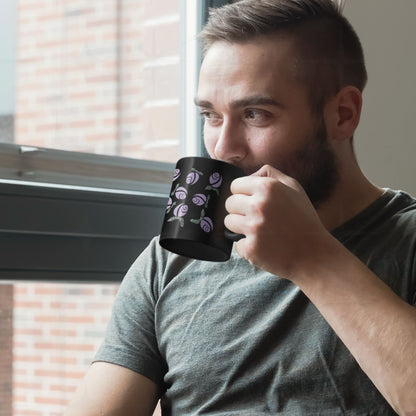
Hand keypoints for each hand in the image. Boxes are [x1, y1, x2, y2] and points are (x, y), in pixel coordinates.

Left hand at [225, 165, 331, 280]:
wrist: (315, 254)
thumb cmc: (304, 220)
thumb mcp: (294, 188)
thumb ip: (270, 174)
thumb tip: (248, 175)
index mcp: (268, 187)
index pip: (235, 185)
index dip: (242, 194)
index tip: (252, 202)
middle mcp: (259, 205)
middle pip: (229, 203)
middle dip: (240, 211)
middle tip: (258, 219)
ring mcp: (253, 228)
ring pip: (228, 222)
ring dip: (240, 228)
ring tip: (260, 232)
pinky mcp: (251, 248)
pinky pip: (236, 244)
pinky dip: (247, 247)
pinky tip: (263, 246)